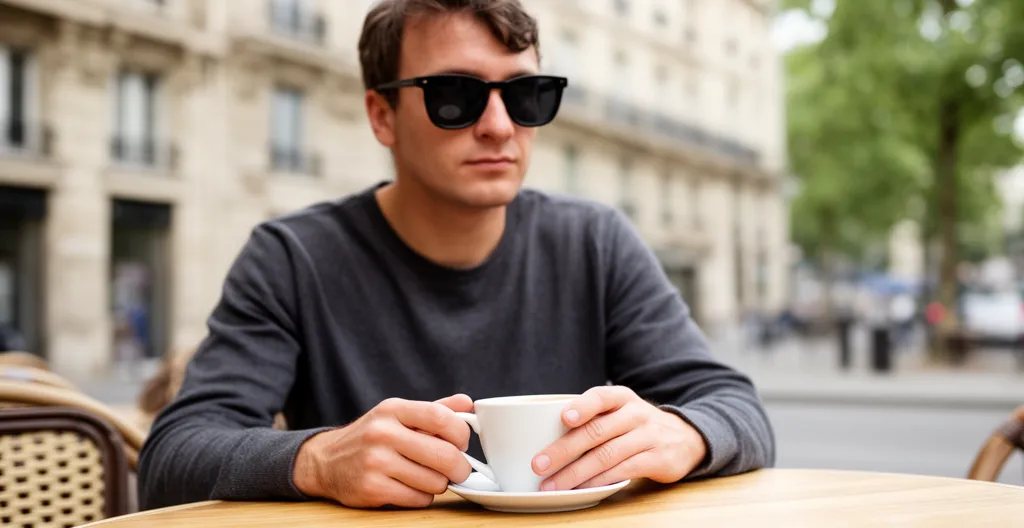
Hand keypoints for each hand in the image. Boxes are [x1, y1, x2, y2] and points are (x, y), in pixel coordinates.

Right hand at [293, 394, 473, 507]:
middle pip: (444, 454)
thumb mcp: (398, 414)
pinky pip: (418, 499)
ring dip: (439, 483)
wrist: (326, 461)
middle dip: (459, 467)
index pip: (441, 418)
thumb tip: (468, 403)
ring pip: (435, 481)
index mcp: (393, 410)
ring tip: (427, 476)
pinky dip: (422, 497)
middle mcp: (383, 433)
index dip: (461, 434)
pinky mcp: (371, 489)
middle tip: (458, 469)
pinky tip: (411, 488)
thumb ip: (434, 409)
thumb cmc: (372, 437)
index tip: (461, 443)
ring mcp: (375, 462)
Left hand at [531, 386, 706, 490]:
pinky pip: (623, 471)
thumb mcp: (620, 410)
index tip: (563, 418)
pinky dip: (599, 481)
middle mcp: (636, 414)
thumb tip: (543, 434)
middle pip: (596, 431)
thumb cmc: (637, 425)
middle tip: (539, 464)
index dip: (582, 406)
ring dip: (576, 473)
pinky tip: (581, 489)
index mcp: (622, 398)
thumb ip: (592, 416)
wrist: (686, 438)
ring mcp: (648, 437)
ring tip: (553, 484)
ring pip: (607, 455)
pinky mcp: (657, 459)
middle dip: (564, 449)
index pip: (600, 397)